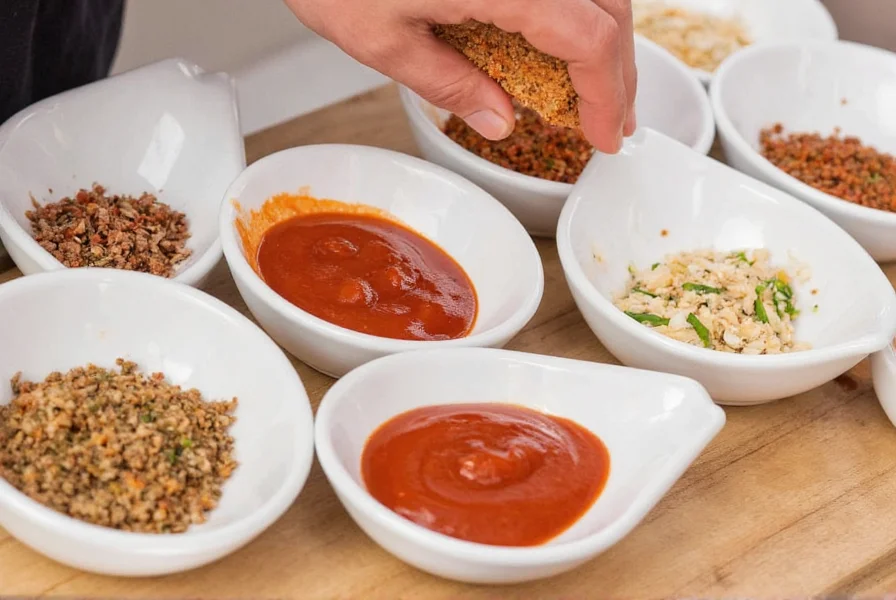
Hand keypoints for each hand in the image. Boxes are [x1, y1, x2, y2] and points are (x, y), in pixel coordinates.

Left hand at [284, 0, 636, 152]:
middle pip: (609, 8)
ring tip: (597, 84)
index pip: (590, 42)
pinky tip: (565, 36)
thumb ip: (448, 83)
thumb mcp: (380, 38)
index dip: (606, 96)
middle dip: (619, 70)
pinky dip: (578, 8)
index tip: (605, 136)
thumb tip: (498, 121)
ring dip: (606, 35)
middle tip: (614, 119)